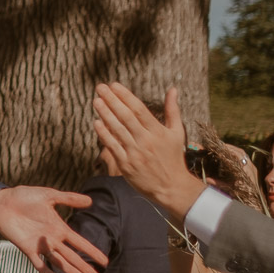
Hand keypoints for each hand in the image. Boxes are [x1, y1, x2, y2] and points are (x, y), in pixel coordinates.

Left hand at [0, 185, 107, 272]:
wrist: (2, 202)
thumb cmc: (24, 197)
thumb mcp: (49, 195)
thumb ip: (68, 198)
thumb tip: (90, 200)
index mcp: (59, 228)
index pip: (80, 243)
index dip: (92, 252)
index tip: (104, 261)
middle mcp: (52, 239)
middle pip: (72, 256)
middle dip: (84, 267)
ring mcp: (39, 245)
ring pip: (59, 261)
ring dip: (71, 271)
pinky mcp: (26, 248)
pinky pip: (37, 262)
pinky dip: (45, 270)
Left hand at [94, 83, 203, 220]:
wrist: (171, 187)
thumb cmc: (173, 157)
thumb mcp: (177, 133)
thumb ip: (172, 110)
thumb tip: (172, 89)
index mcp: (158, 132)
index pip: (139, 110)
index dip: (125, 96)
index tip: (114, 85)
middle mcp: (146, 141)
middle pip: (126, 117)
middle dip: (112, 100)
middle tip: (100, 87)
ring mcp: (135, 153)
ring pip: (117, 130)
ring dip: (105, 114)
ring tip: (96, 100)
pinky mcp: (126, 165)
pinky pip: (112, 146)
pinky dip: (104, 134)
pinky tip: (96, 122)